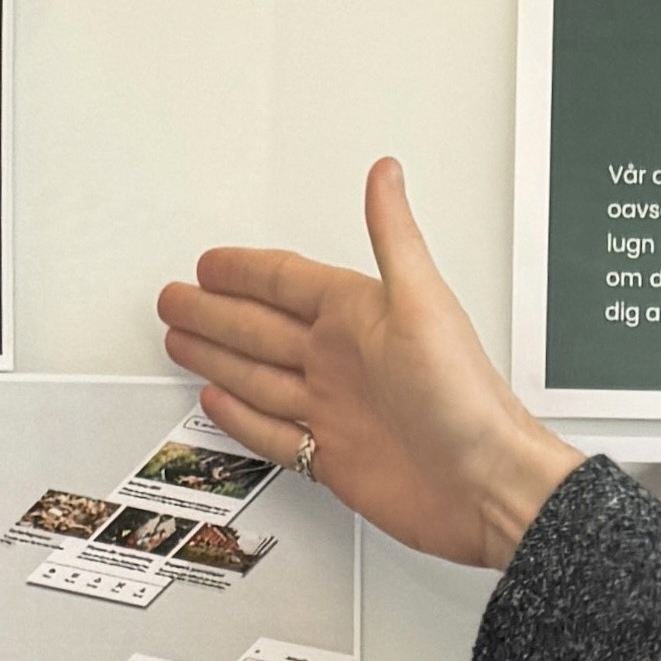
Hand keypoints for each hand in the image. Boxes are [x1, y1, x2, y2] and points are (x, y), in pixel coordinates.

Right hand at [159, 158, 582, 568]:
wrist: (485, 486)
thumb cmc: (465, 400)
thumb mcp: (424, 304)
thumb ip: (395, 238)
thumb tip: (386, 174)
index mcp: (360, 317)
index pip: (285, 283)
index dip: (244, 271)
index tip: (209, 262)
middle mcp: (343, 361)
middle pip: (259, 328)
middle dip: (213, 312)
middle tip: (175, 298)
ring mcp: (335, 410)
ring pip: (257, 375)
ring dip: (217, 355)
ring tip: (180, 338)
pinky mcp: (332, 457)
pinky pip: (271, 432)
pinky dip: (240, 418)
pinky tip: (218, 400)